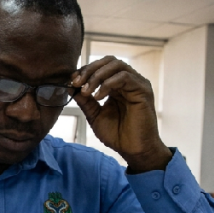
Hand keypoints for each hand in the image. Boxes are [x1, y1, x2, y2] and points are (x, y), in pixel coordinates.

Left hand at [71, 57, 171, 172]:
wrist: (134, 150)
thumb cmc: (118, 135)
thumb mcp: (95, 115)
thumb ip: (85, 101)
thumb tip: (70, 87)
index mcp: (117, 85)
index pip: (101, 67)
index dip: (85, 70)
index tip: (72, 81)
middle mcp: (129, 81)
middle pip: (108, 61)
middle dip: (89, 70)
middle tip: (77, 82)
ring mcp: (137, 84)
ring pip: (116, 65)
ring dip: (97, 76)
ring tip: (86, 91)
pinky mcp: (143, 90)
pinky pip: (125, 77)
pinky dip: (108, 84)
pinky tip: (98, 96)